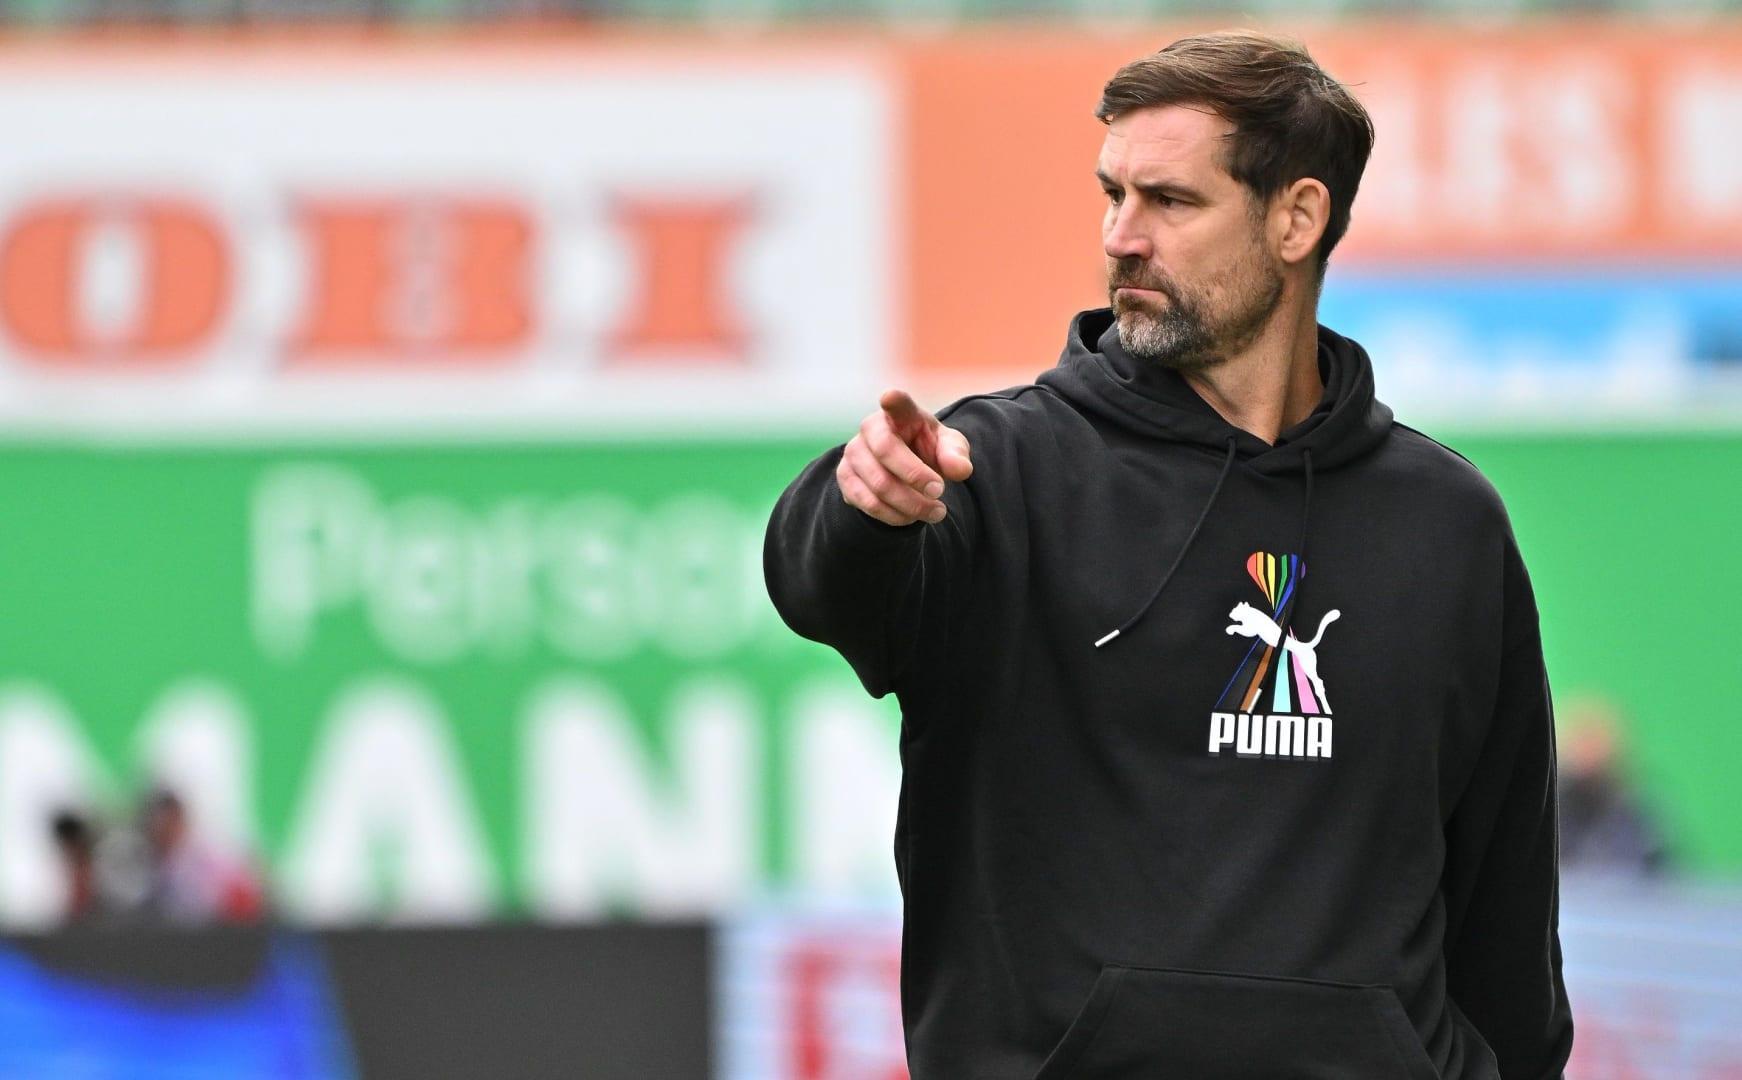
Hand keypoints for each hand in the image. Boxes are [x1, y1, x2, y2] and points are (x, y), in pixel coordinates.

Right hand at [837, 389, 973, 525]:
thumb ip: (956, 455)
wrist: (904, 472)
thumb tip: (960, 470)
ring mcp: (853, 452)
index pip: (897, 403)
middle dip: (916, 476)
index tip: (890, 397)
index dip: (893, 400)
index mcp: (901, 413)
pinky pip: (868, 503)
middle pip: (886, 451)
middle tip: (940, 492)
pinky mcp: (845, 476)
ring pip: (879, 484)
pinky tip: (911, 516)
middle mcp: (871, 427)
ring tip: (935, 512)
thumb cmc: (928, 451)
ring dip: (911, 504)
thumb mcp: (949, 449)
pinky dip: (894, 515)